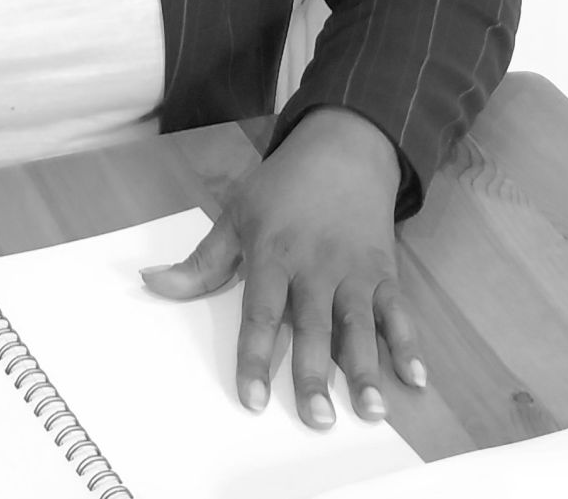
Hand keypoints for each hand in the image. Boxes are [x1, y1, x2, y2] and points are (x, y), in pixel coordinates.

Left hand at [140, 107, 424, 428]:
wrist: (342, 148)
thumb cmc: (281, 187)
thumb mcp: (236, 215)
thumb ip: (201, 262)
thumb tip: (152, 284)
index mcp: (273, 254)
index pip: (261, 313)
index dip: (255, 356)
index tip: (253, 400)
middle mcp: (315, 266)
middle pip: (313, 326)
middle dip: (315, 374)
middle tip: (318, 420)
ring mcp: (353, 270)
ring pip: (359, 325)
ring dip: (366, 368)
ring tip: (371, 411)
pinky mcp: (384, 271)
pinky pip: (399, 311)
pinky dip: (409, 344)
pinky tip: (415, 379)